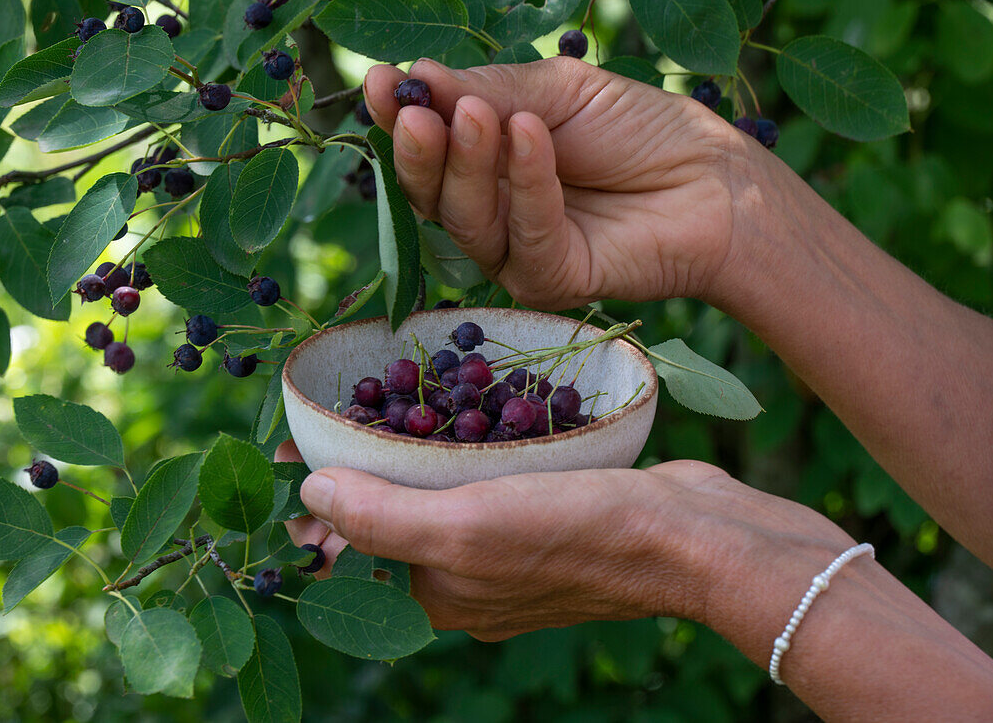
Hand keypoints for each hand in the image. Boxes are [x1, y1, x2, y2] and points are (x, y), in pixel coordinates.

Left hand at [279, 440, 852, 642]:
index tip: (299, 444)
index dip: (324, 499)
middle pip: (399, 515)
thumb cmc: (575, 534)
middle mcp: (472, 579)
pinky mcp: (550, 510)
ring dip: (420, 449)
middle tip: (344, 405)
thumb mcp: (463, 529)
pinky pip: (492, 475)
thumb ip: (379, 518)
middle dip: (367, 466)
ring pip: (446, 491)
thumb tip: (309, 498)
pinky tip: (466, 406)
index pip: (359, 548)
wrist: (693, 534)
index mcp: (441, 595)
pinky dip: (472, 445)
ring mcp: (515, 545)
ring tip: (394, 396)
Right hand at [362, 57, 761, 309]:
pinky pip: (524, 235)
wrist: (716, 180)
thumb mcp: (561, 92)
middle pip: (432, 193)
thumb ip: (493, 90)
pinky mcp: (550, 282)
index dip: (401, 118)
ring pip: (466, 219)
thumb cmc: (641, 131)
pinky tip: (530, 134)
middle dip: (420, 151)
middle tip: (415, 111)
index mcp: (486, 166)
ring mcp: (516, 253)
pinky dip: (525, 183)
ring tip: (476, 116)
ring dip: (467, 164)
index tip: (381, 84)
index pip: (430, 148)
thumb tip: (417, 77)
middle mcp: (491, 214)